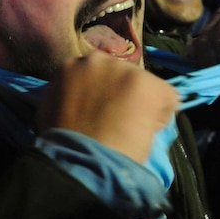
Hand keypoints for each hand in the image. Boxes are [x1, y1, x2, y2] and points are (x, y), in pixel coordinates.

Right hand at [36, 52, 178, 164]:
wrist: (81, 158)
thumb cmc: (62, 143)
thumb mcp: (53, 110)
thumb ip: (68, 97)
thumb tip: (80, 101)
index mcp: (71, 66)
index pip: (95, 74)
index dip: (102, 95)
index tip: (102, 114)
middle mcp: (97, 60)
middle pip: (120, 75)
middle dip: (121, 94)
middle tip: (117, 122)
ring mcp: (124, 70)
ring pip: (143, 85)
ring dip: (141, 103)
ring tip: (132, 130)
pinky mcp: (149, 84)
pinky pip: (167, 98)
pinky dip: (161, 115)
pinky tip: (147, 132)